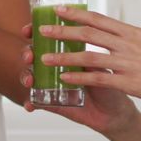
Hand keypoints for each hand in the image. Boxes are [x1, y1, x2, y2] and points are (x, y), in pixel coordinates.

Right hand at [19, 35, 139, 136]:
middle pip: (33, 54)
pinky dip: (31, 102)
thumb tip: (78, 48)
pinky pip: (36, 102)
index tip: (28, 30)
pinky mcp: (52, 102)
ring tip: (30, 80)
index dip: (33, 31)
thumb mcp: (100, 66)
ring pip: (31, 76)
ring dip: (25, 76)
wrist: (115, 110)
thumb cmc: (110, 82)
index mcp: (67, 51)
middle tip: (30, 56)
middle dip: (27, 52)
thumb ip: (88, 57)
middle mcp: (56, 65)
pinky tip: (30, 105)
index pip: (46, 37)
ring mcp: (52, 84)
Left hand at [36, 5, 140, 118]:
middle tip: (41, 30)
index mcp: (133, 32)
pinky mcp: (130, 82)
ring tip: (44, 58)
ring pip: (88, 55)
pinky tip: (64, 79)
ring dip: (64, 56)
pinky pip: (98, 78)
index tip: (57, 9)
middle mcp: (129, 43)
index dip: (76, 13)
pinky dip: (79, 78)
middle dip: (62, 31)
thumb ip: (129, 40)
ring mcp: (129, 63)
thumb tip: (110, 34)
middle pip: (89, 32)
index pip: (99, 19)